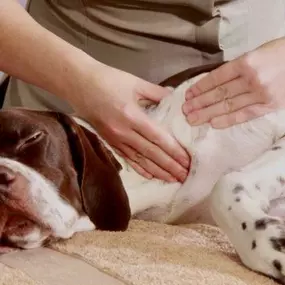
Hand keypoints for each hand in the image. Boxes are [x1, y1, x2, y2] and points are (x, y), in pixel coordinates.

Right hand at [73, 64, 189, 181]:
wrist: (78, 83)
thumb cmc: (107, 80)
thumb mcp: (135, 83)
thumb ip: (157, 93)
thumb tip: (174, 100)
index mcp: (132, 115)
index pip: (158, 138)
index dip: (174, 151)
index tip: (188, 161)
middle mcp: (124, 132)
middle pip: (151, 153)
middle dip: (170, 166)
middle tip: (185, 176)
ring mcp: (115, 139)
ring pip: (140, 159)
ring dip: (157, 171)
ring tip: (172, 180)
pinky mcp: (109, 142)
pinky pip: (127, 158)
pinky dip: (139, 168)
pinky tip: (150, 176)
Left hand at [182, 38, 284, 127]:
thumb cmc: (279, 54)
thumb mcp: (256, 53)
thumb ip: (236, 68)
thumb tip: (214, 83)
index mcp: (246, 62)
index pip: (217, 78)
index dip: (200, 87)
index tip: (188, 95)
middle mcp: (251, 79)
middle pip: (219, 93)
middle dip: (199, 103)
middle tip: (184, 110)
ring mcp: (260, 94)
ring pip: (228, 106)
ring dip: (208, 113)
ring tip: (192, 119)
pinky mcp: (269, 106)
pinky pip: (245, 115)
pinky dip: (228, 120)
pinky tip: (213, 123)